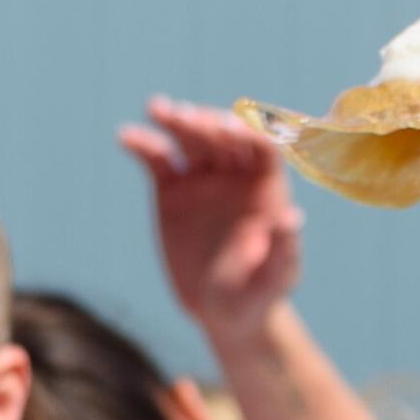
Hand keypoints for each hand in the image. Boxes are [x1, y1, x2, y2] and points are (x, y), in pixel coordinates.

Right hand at [123, 96, 300, 348]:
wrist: (224, 311)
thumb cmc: (258, 295)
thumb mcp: (275, 278)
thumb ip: (283, 248)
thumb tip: (293, 217)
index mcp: (268, 188)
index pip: (264, 147)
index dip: (248, 133)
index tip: (227, 129)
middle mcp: (237, 175)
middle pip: (224, 136)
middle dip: (206, 123)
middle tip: (185, 117)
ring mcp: (203, 179)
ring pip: (191, 139)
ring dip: (175, 119)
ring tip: (156, 108)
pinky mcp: (172, 190)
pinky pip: (158, 160)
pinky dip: (144, 144)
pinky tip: (126, 136)